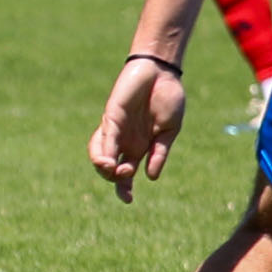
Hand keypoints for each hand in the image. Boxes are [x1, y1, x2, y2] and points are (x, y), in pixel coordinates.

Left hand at [89, 56, 187, 202]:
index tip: (128, 200)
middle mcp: (125, 141)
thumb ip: (160, 153)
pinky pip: (103, 138)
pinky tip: (108, 161)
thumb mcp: (170, 130)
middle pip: (110, 168)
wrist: (162, 71)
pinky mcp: (110, 117)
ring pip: (100, 156)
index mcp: (141, 146)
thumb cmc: (168, 98)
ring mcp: (116, 130)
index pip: (126, 172)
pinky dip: (104, 152)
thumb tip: (151, 177)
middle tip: (126, 174)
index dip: (124, 188)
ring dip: (103, 168)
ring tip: (112, 171)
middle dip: (114, 179)